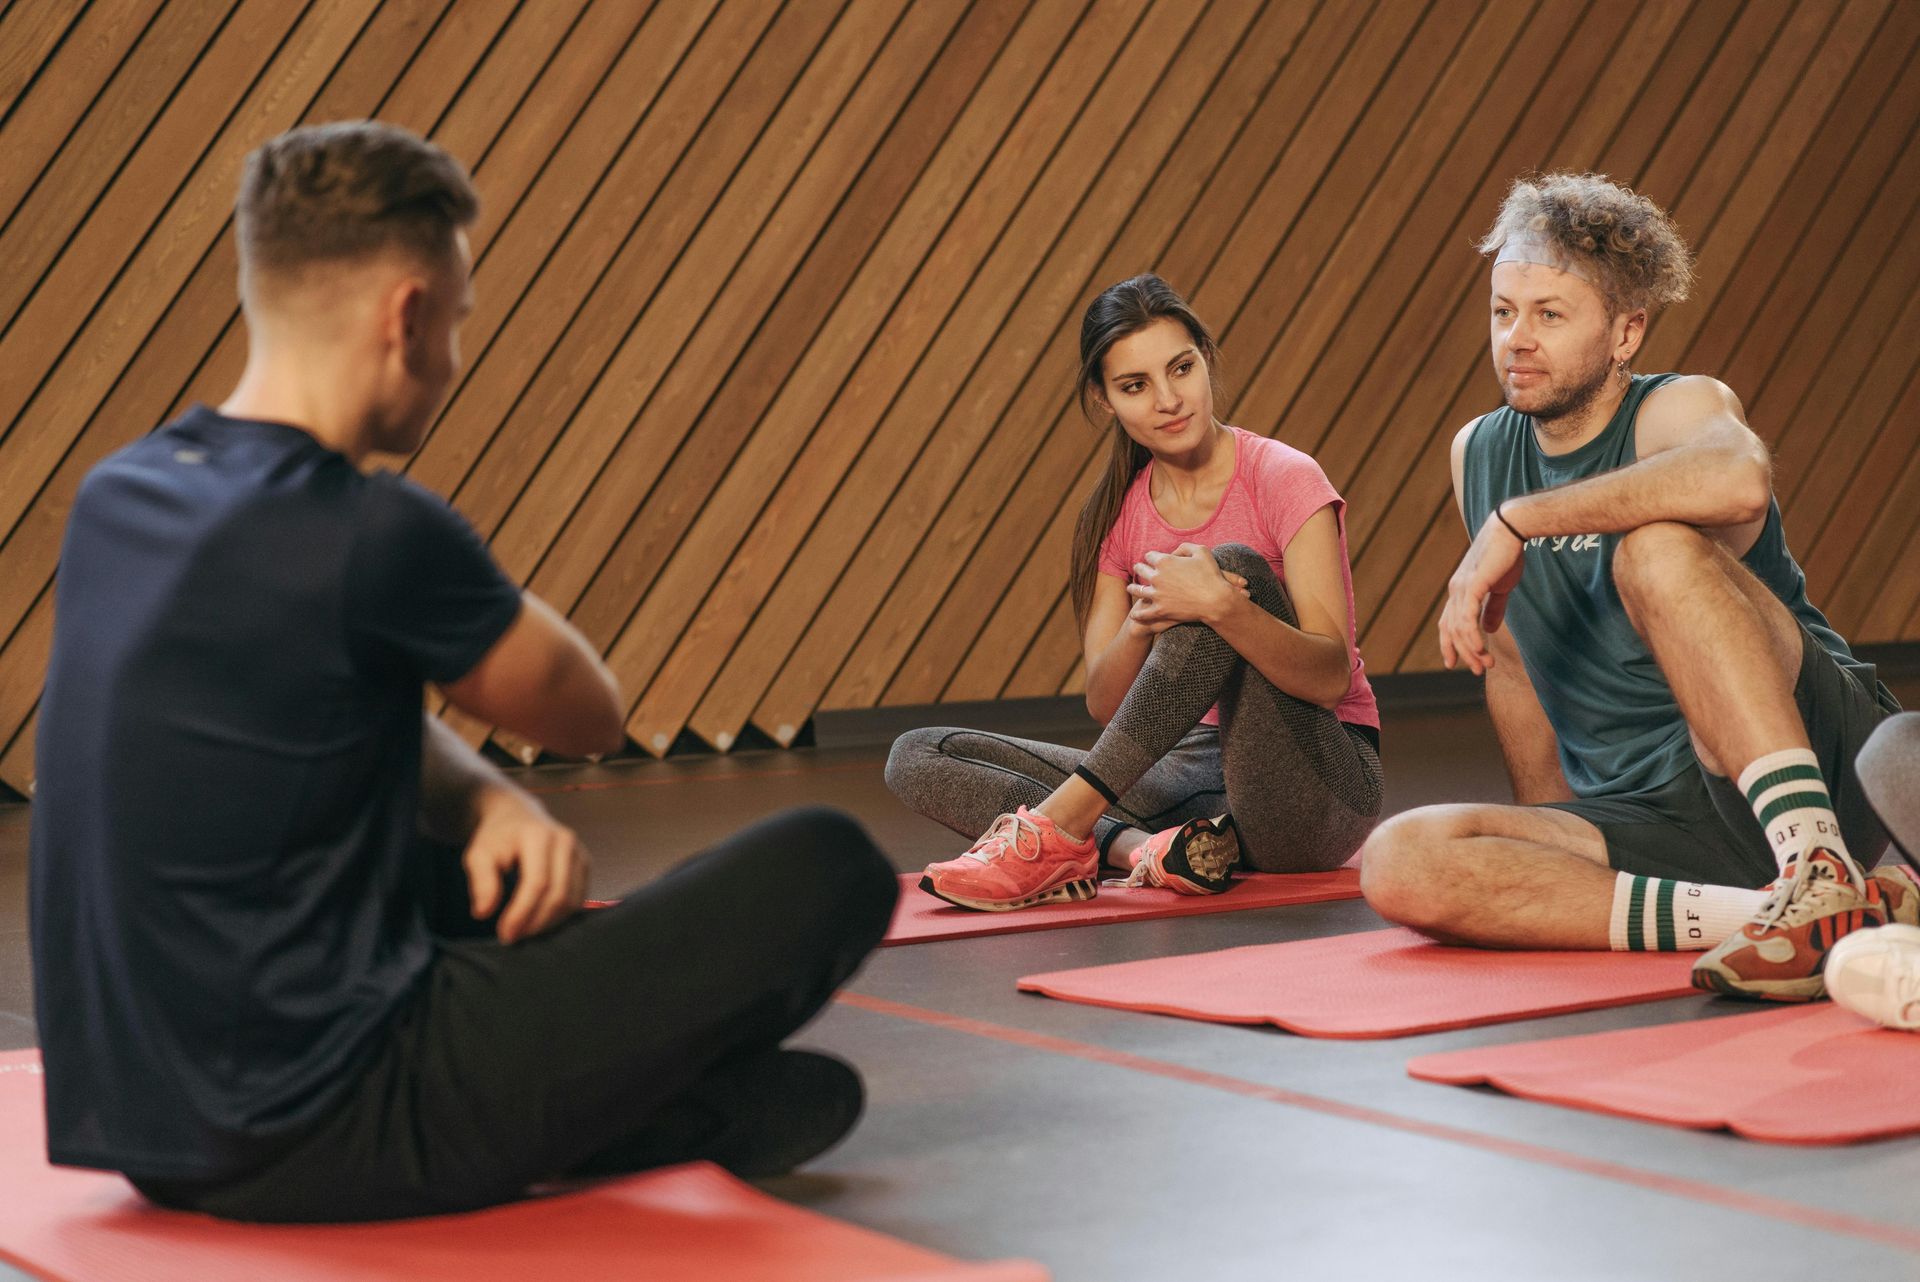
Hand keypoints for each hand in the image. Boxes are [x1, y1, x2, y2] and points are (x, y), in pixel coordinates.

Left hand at [464, 788, 591, 943]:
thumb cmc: (496, 838)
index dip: (522, 913)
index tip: (505, 934)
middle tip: (512, 937)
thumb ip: (481, 881)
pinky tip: (539, 921)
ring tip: (524, 931)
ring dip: (548, 923)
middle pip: (558, 895)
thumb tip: (484, 913)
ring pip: (571, 901)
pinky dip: (559, 916)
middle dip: (536, 923)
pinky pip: (578, 899)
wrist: (517, 815)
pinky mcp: (585, 864)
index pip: (537, 883)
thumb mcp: (478, 854)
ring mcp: (579, 852)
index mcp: (538, 835)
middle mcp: (565, 841)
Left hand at [1126, 544, 1244, 631]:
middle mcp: (1157, 577)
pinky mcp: (1160, 610)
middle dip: (1139, 568)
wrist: (1216, 600)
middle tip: (1137, 568)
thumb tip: (1174, 552)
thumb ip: (1185, 547)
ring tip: (1131, 588)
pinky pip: (1144, 613)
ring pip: (1138, 590)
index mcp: (1165, 561)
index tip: (1151, 558)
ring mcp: (1157, 595)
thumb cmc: (1211, 575)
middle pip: (1141, 570)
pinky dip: (1138, 614)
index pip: (1150, 556)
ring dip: (1133, 588)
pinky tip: (1134, 614)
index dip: (1151, 556)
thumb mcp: (1201, 551)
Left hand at [1439, 512, 1526, 675]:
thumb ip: (1493, 608)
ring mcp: (1462, 587)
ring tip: (1485, 664)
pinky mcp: (1473, 584)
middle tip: (1478, 670)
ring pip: (1460, 627)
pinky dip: (1472, 635)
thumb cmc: (1506, 555)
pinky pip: (1467, 616)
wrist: (1511, 530)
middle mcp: (1456, 590)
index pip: (1448, 623)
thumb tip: (1489, 628)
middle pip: (1452, 630)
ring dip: (1472, 649)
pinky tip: (1479, 648)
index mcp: (1460, 591)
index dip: (1449, 644)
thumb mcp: (1499, 587)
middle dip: (1464, 653)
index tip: (1453, 663)